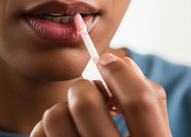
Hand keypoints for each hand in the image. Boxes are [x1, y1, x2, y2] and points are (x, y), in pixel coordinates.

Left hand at [30, 53, 171, 136]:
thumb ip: (150, 105)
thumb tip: (124, 61)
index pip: (140, 102)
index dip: (120, 72)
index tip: (107, 61)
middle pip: (86, 103)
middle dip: (85, 87)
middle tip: (91, 95)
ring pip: (54, 115)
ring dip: (64, 107)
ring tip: (76, 121)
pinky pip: (39, 134)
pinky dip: (47, 127)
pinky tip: (63, 136)